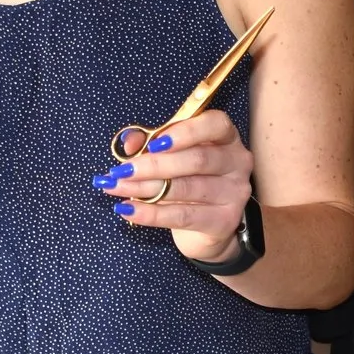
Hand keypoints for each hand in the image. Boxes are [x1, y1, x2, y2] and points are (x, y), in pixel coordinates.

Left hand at [91, 109, 253, 262]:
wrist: (207, 228)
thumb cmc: (188, 182)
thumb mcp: (171, 157)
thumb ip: (151, 144)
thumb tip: (130, 142)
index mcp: (226, 137)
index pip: (215, 125)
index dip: (186, 132)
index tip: (154, 143)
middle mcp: (237, 162)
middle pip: (197, 160)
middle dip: (154, 165)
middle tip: (121, 171)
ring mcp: (234, 193)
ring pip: (187, 188)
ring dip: (145, 188)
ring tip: (116, 188)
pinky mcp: (224, 221)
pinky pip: (183, 216)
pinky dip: (151, 214)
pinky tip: (128, 210)